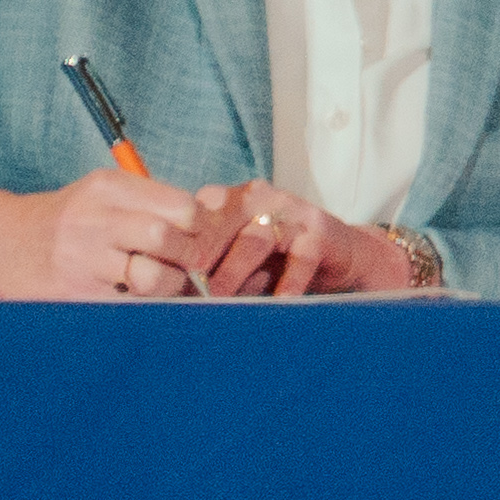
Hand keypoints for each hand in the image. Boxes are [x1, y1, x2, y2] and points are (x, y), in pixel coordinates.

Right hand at [0, 167, 224, 301]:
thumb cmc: (65, 224)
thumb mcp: (102, 198)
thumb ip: (151, 206)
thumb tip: (214, 228)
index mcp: (109, 188)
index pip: (181, 207)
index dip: (200, 231)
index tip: (198, 244)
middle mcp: (94, 218)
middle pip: (168, 239)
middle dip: (188, 261)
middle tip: (185, 271)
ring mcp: (81, 258)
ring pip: (153, 279)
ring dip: (168, 291)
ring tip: (159, 289)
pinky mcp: (72, 294)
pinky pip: (128, 309)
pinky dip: (143, 311)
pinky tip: (137, 304)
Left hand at [154, 179, 411, 298]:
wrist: (340, 255)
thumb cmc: (277, 262)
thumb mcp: (235, 260)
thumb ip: (206, 269)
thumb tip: (165, 294)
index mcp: (227, 199)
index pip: (193, 216)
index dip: (176, 247)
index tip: (159, 273)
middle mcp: (255, 197)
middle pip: (219, 224)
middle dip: (200, 258)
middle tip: (183, 288)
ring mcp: (288, 210)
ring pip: (254, 239)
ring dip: (234, 272)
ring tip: (219, 298)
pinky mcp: (318, 230)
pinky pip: (299, 258)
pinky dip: (286, 283)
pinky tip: (277, 302)